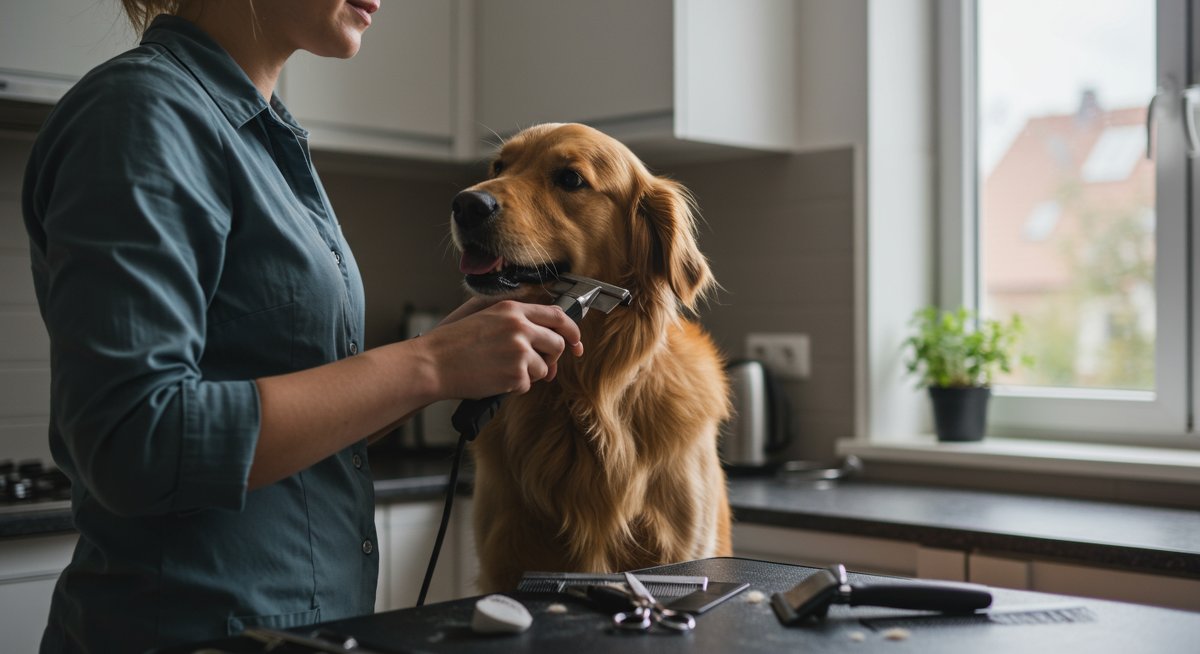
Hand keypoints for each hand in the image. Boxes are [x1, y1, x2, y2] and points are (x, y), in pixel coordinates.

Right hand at [423, 300, 582, 398]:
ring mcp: (520, 352)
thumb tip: (539, 324)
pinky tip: (495, 379)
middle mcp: (520, 327)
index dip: (572, 330)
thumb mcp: (481, 313)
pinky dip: (515, 386)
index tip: (576, 341)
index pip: (557, 315)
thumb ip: (511, 315)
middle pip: (557, 343)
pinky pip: (528, 384)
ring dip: (530, 373)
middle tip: (541, 365)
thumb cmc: (452, 342)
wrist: (433, 364)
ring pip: (544, 367)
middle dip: (552, 357)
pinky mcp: (516, 375)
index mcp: (512, 309)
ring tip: (503, 370)